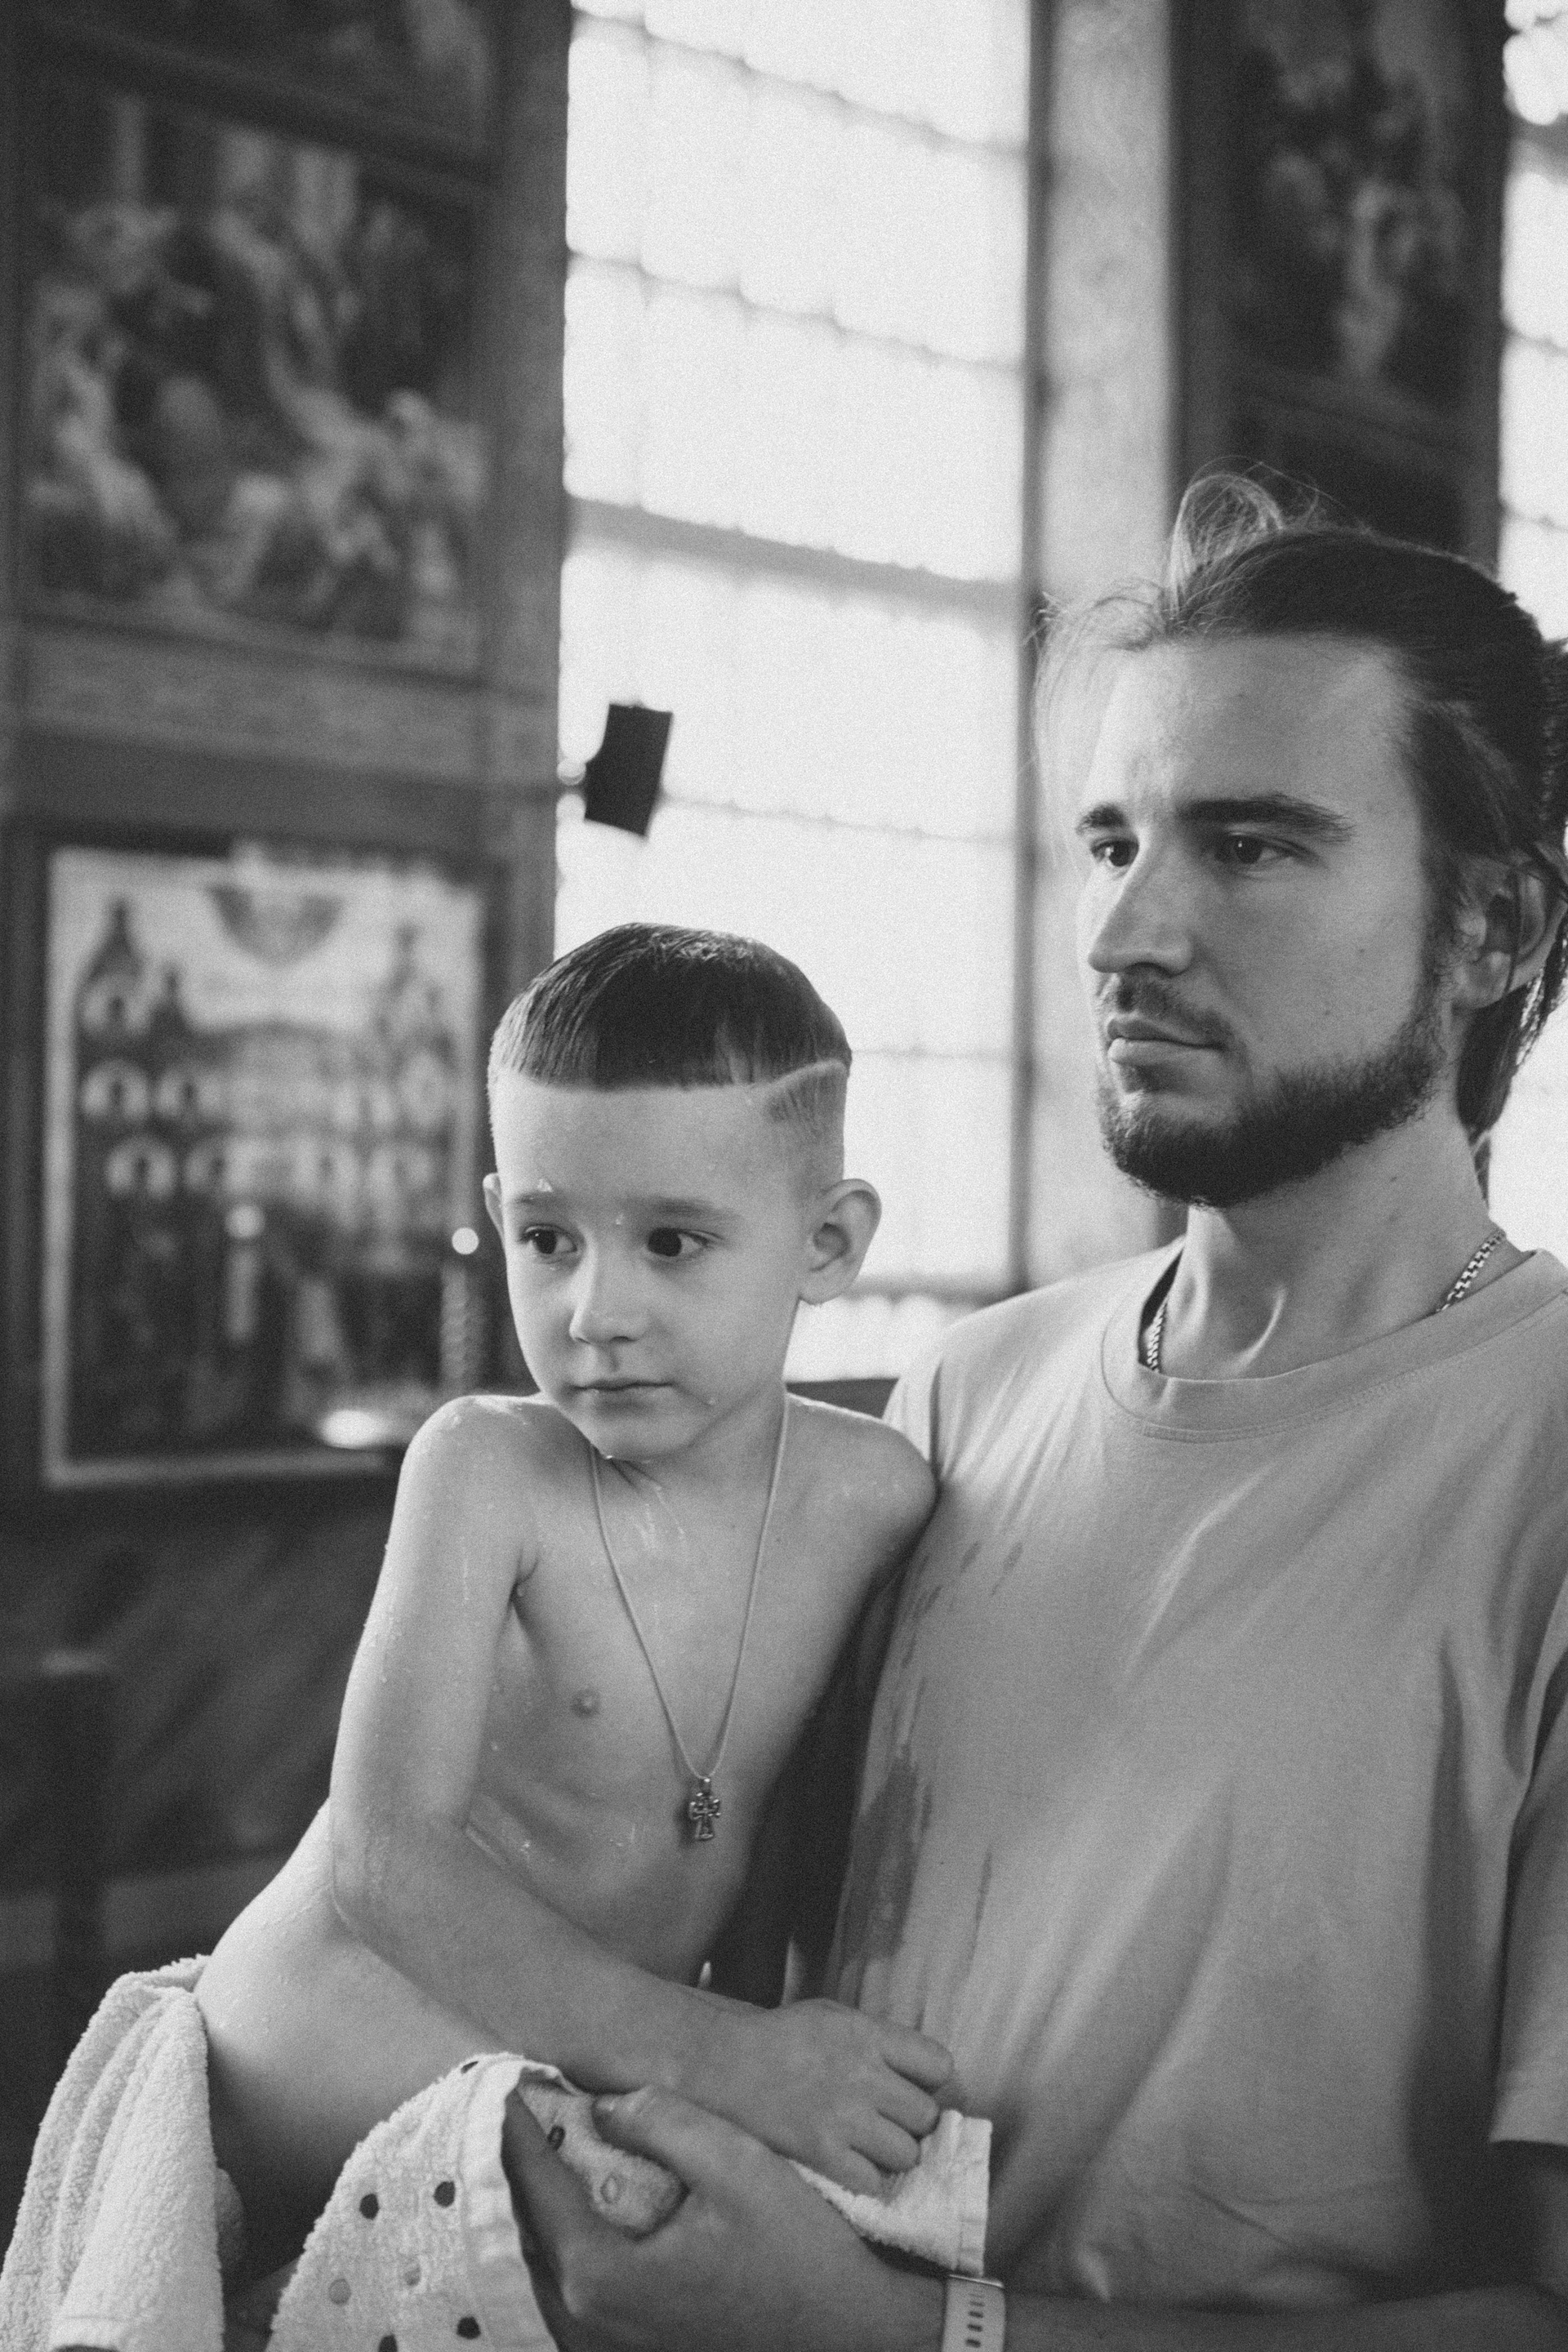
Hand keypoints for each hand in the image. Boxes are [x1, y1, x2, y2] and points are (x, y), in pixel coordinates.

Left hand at [503, 2082, 943, 2351]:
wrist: (848, 2330)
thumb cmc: (797, 2250)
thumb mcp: (736, 2163)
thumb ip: (664, 2121)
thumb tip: (601, 2104)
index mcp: (600, 2276)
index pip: (536, 2188)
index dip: (520, 2129)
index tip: (510, 2080)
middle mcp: (587, 2322)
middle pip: (530, 2230)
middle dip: (526, 2166)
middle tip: (527, 2109)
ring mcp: (605, 2346)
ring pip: (546, 2264)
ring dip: (543, 2207)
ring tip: (552, 2148)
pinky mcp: (628, 2351)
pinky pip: (572, 2290)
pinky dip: (568, 2243)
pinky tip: (589, 2204)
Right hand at [685, 1998, 952, 2193]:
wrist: (719, 2064)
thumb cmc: (778, 2039)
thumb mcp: (832, 2017)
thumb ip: (877, 2041)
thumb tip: (920, 2073)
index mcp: (868, 2034)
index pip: (940, 2065)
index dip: (930, 2083)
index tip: (913, 2090)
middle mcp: (863, 2074)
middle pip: (926, 2116)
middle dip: (911, 2123)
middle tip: (888, 2124)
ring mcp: (843, 2116)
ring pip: (906, 2154)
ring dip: (892, 2156)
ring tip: (868, 2148)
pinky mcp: (822, 2152)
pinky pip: (874, 2182)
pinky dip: (867, 2180)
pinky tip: (848, 2166)